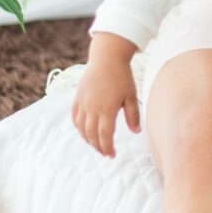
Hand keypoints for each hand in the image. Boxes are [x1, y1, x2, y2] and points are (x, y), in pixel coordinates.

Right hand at [72, 36, 140, 157]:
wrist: (107, 57)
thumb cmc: (122, 75)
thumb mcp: (131, 95)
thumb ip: (133, 115)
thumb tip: (136, 131)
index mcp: (107, 108)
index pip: (105, 135)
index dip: (108, 147)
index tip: (112, 155)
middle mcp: (92, 107)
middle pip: (91, 134)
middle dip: (98, 146)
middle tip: (105, 153)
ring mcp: (83, 102)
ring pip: (81, 127)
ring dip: (87, 139)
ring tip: (96, 144)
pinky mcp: (78, 97)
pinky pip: (75, 116)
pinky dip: (79, 127)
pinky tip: (84, 131)